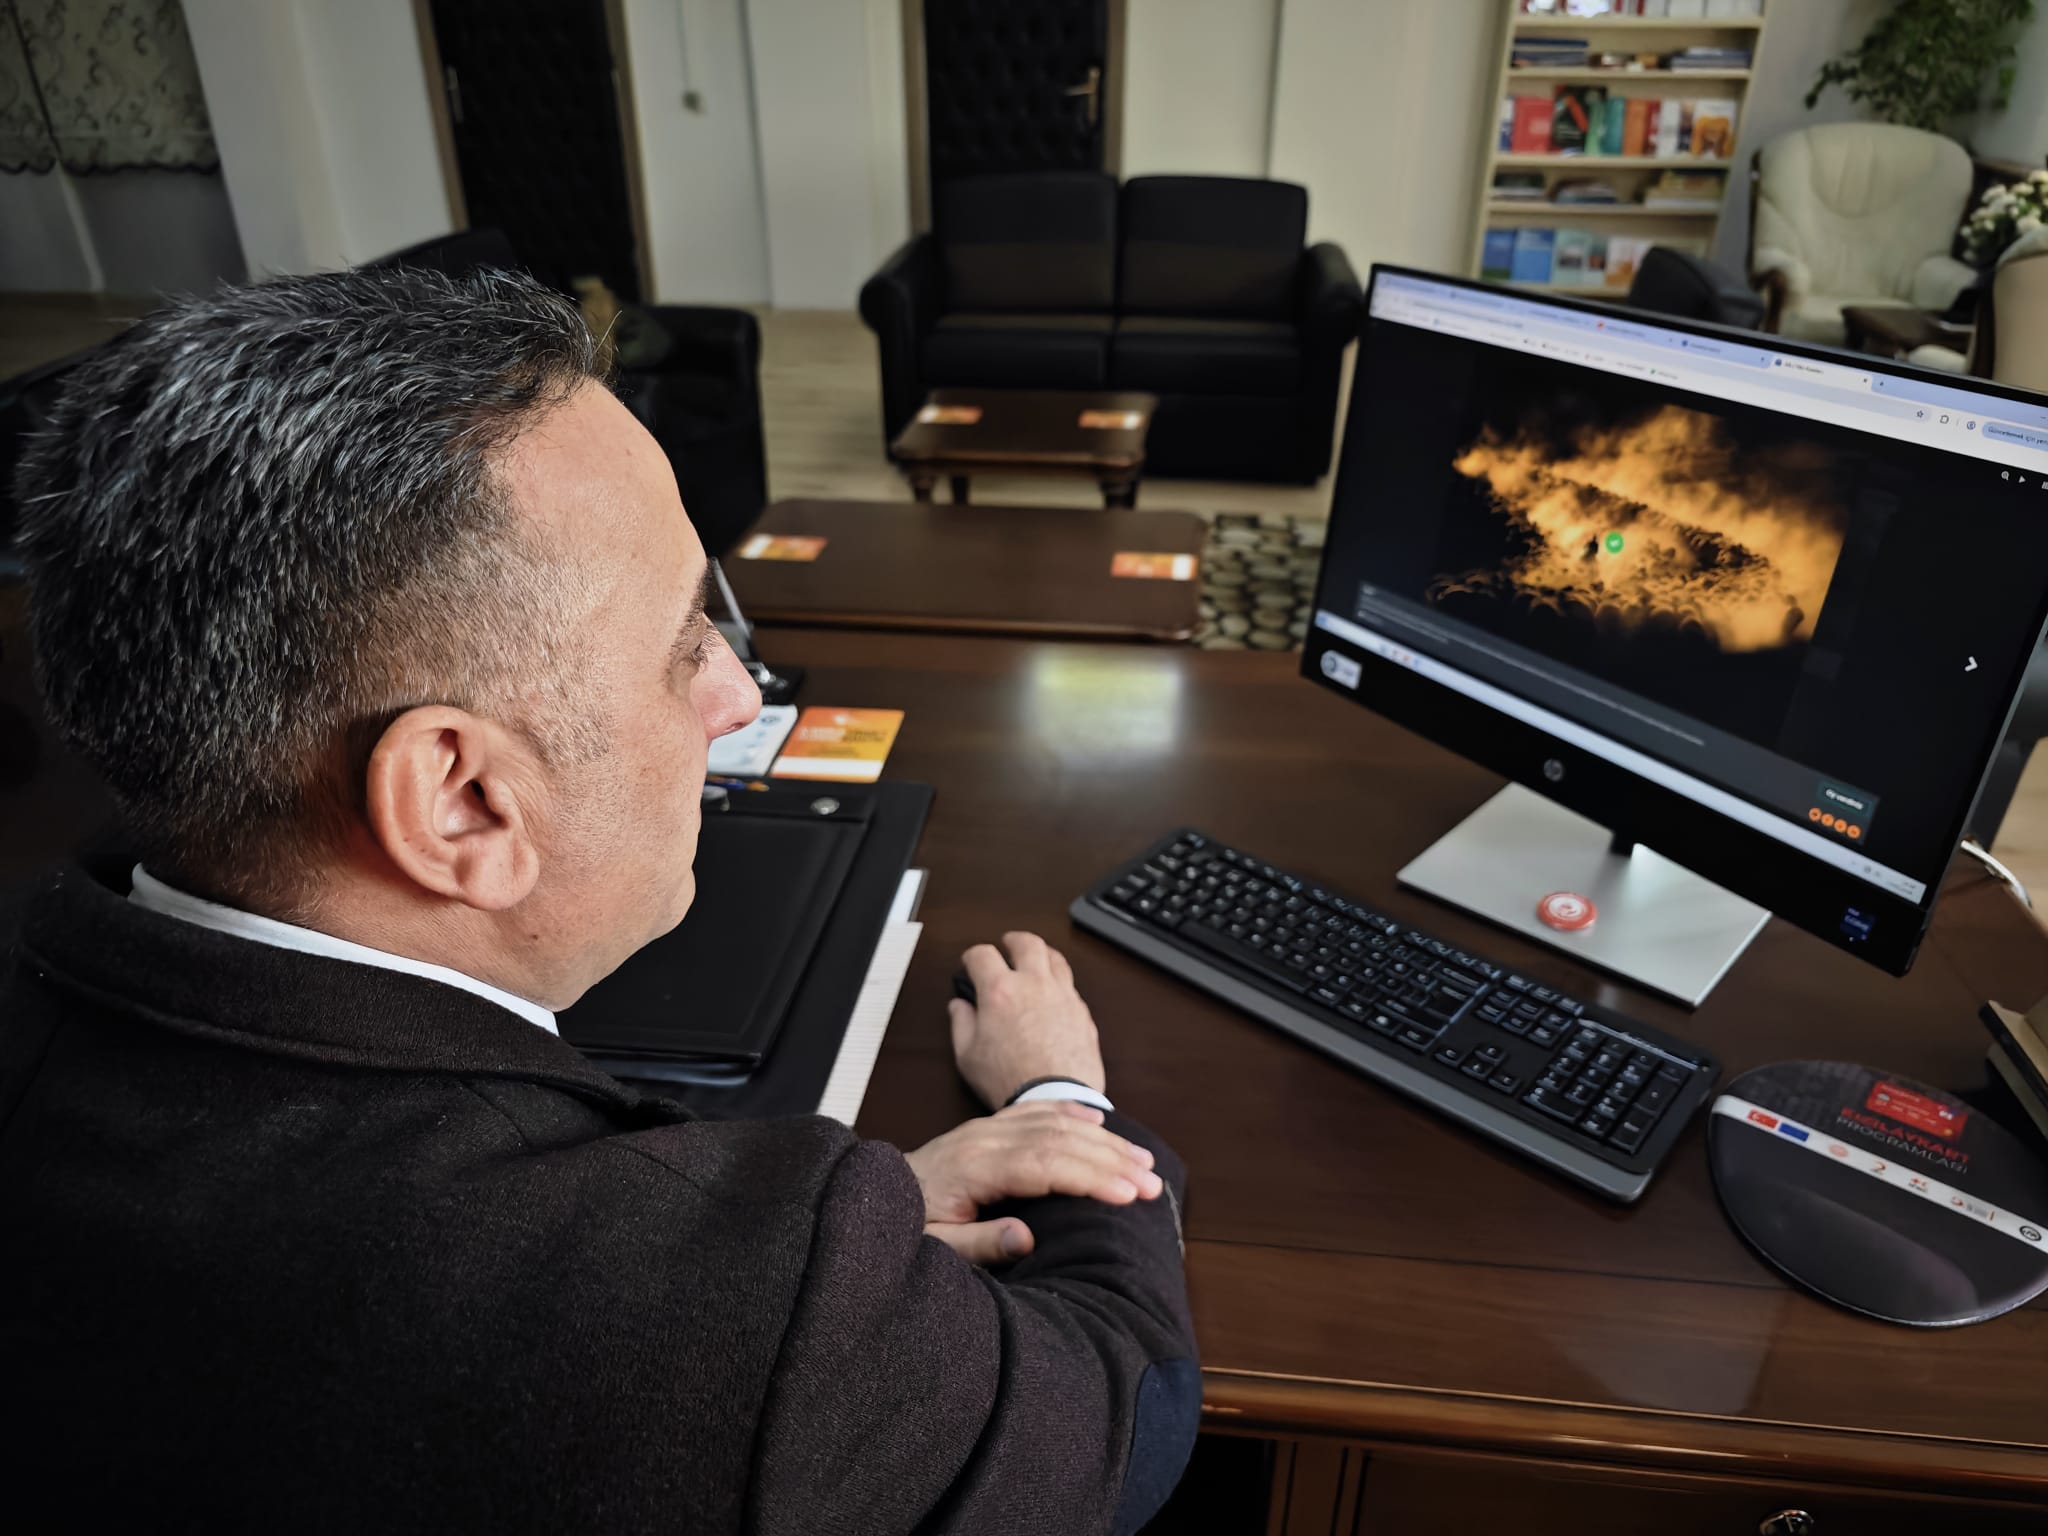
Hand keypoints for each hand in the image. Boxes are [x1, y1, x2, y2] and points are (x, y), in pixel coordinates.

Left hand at [903, 1100, 1161, 1264]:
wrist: (871, 1194)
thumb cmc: (904, 1226)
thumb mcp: (934, 1248)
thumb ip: (979, 1244)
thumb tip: (1027, 1239)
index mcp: (974, 1167)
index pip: (1045, 1165)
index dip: (1091, 1177)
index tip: (1128, 1194)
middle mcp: (984, 1138)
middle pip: (1060, 1139)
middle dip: (1112, 1160)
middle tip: (1152, 1184)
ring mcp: (986, 1128)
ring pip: (1054, 1122)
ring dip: (1103, 1139)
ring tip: (1143, 1160)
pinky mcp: (986, 1127)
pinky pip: (1035, 1111)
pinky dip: (1071, 1113)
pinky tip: (1097, 1121)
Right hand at [951, 932, 1106, 1108]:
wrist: (1055, 1098)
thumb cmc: (1009, 1080)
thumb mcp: (968, 1056)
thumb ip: (961, 1024)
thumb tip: (959, 1006)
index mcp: (999, 990)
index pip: (982, 954)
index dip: (972, 955)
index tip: (971, 963)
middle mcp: (1033, 984)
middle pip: (1026, 943)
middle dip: (1013, 940)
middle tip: (1007, 945)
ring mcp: (1062, 995)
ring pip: (1055, 958)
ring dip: (1042, 954)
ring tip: (1035, 959)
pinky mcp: (1081, 1012)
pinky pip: (1071, 986)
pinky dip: (1059, 982)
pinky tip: (1054, 993)